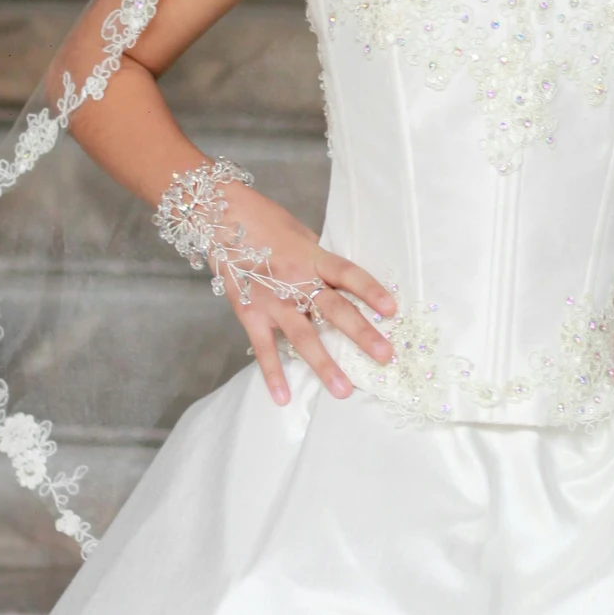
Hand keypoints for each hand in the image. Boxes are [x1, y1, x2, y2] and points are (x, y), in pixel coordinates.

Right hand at [211, 185, 395, 404]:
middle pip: (334, 309)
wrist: (220, 216)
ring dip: (324, 364)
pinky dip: (273, 374)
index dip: (371, 290)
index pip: (348, 274)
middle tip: (385, 357)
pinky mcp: (250, 314)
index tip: (392, 309)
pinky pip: (264, 348)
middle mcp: (296, 280)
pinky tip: (283, 397)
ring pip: (303, 336)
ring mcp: (272, 300)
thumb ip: (321, 260)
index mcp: (313, 257)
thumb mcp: (302, 234)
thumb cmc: (265, 221)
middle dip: (361, 334)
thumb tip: (343, 282)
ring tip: (344, 389)